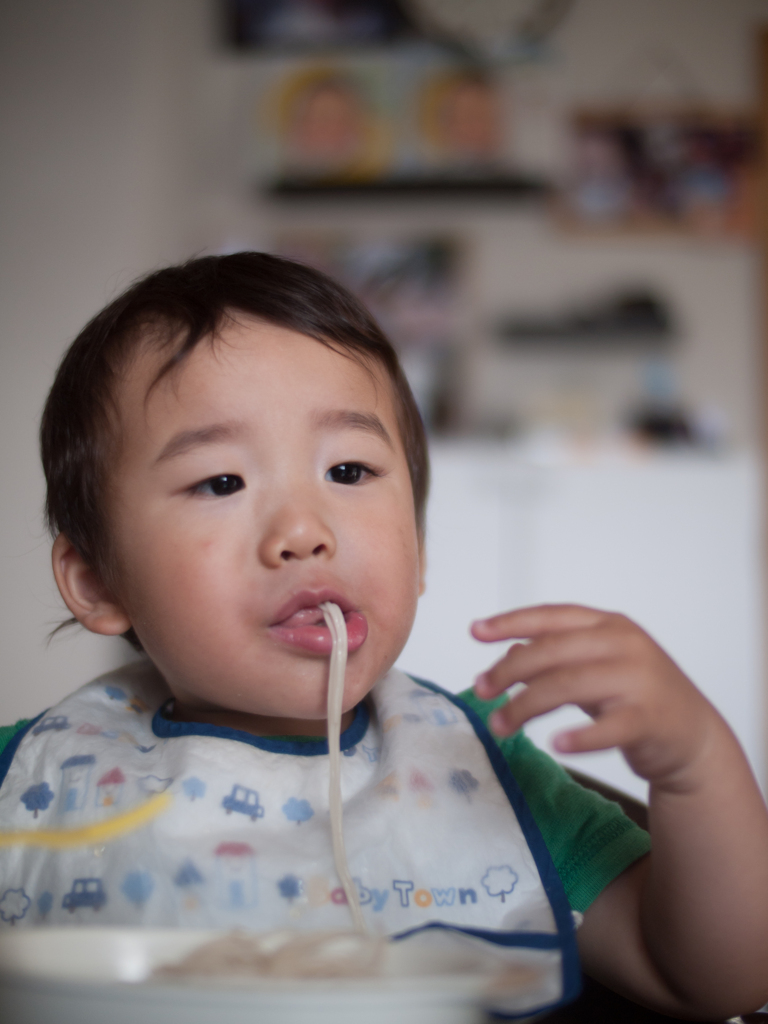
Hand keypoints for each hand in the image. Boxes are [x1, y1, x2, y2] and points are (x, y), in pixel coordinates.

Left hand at [472, 604, 720, 789]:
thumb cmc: (637, 697)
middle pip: (553, 650)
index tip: (475, 631)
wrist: (694, 738)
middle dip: (508, 670)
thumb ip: (556, 657)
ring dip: (525, 705)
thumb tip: (506, 653)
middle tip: (481, 690)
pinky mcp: (651, 718)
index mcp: (609, 625)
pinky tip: (556, 745)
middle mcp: (625, 645)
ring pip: (568, 685)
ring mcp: (640, 679)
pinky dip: (580, 736)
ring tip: (499, 725)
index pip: (552, 616)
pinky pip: (608, 726)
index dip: (511, 621)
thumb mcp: (595, 668)